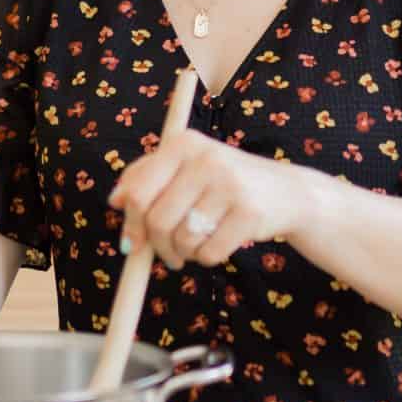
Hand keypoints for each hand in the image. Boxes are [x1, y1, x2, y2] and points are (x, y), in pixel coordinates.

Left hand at [108, 130, 306, 271]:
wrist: (285, 191)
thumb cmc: (224, 182)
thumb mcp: (186, 167)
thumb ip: (146, 176)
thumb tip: (115, 200)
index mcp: (182, 144)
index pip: (138, 193)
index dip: (131, 224)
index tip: (131, 244)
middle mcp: (205, 159)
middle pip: (157, 221)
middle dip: (157, 247)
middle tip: (167, 255)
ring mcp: (230, 184)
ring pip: (183, 240)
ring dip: (184, 254)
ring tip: (195, 246)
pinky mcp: (249, 212)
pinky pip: (209, 253)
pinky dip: (207, 258)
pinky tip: (218, 244)